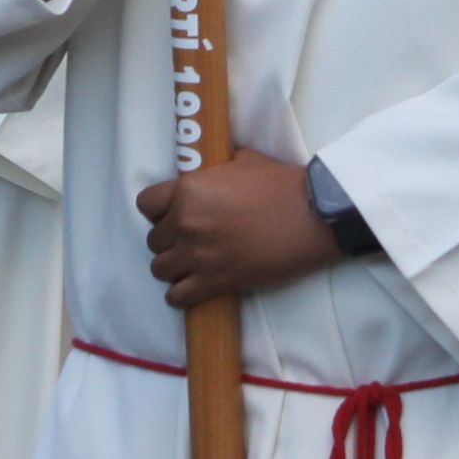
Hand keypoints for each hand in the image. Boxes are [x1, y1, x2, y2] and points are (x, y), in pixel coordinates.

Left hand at [140, 143, 342, 309]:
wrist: (312, 216)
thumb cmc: (282, 184)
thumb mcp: (245, 161)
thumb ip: (219, 169)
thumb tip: (216, 170)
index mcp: (189, 190)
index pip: (146, 204)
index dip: (159, 210)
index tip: (173, 214)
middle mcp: (185, 223)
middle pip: (154, 240)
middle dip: (170, 240)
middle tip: (192, 241)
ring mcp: (197, 255)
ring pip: (160, 269)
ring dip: (174, 267)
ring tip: (193, 265)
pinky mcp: (214, 282)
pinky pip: (177, 296)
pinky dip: (182, 294)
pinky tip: (195, 287)